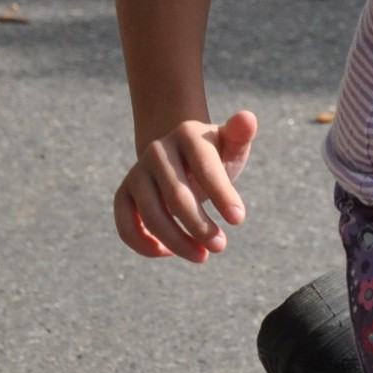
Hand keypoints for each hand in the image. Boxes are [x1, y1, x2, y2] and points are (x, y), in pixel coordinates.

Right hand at [115, 108, 256, 262]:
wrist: (180, 156)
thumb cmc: (215, 155)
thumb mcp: (231, 146)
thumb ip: (240, 135)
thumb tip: (248, 117)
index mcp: (187, 135)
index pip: (205, 167)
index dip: (222, 194)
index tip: (238, 220)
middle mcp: (157, 151)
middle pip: (177, 196)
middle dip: (200, 226)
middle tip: (220, 246)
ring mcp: (137, 172)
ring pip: (151, 214)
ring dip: (176, 241)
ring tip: (201, 255)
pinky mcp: (123, 194)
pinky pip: (126, 224)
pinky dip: (143, 245)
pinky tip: (168, 253)